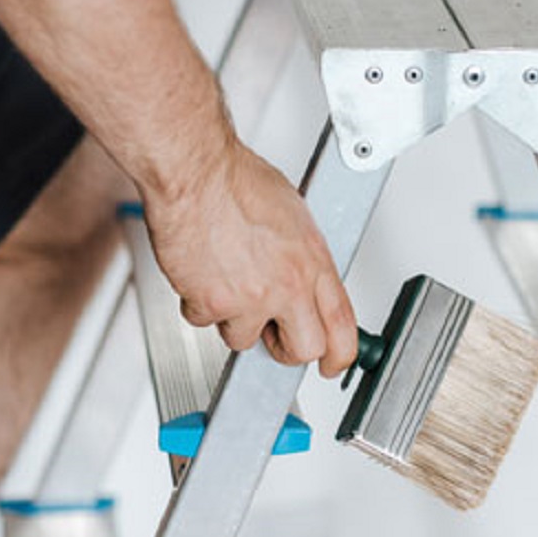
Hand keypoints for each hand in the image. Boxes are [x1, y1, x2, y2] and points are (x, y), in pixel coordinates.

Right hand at [142, 136, 357, 377]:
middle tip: (273, 333)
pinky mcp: (213, 303)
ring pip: (244, 339)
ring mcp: (251, 298)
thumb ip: (302, 257)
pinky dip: (198, 302)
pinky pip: (205, 321)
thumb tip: (305, 278)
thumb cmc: (236, 181)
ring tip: (225, 278)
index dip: (340, 355)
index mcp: (313, 262)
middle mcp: (288, 285)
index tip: (333, 364)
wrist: (195, 172)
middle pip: (303, 350)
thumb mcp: (293, 216)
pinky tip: (201, 271)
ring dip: (233, 318)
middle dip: (286, 349)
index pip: (343, 325)